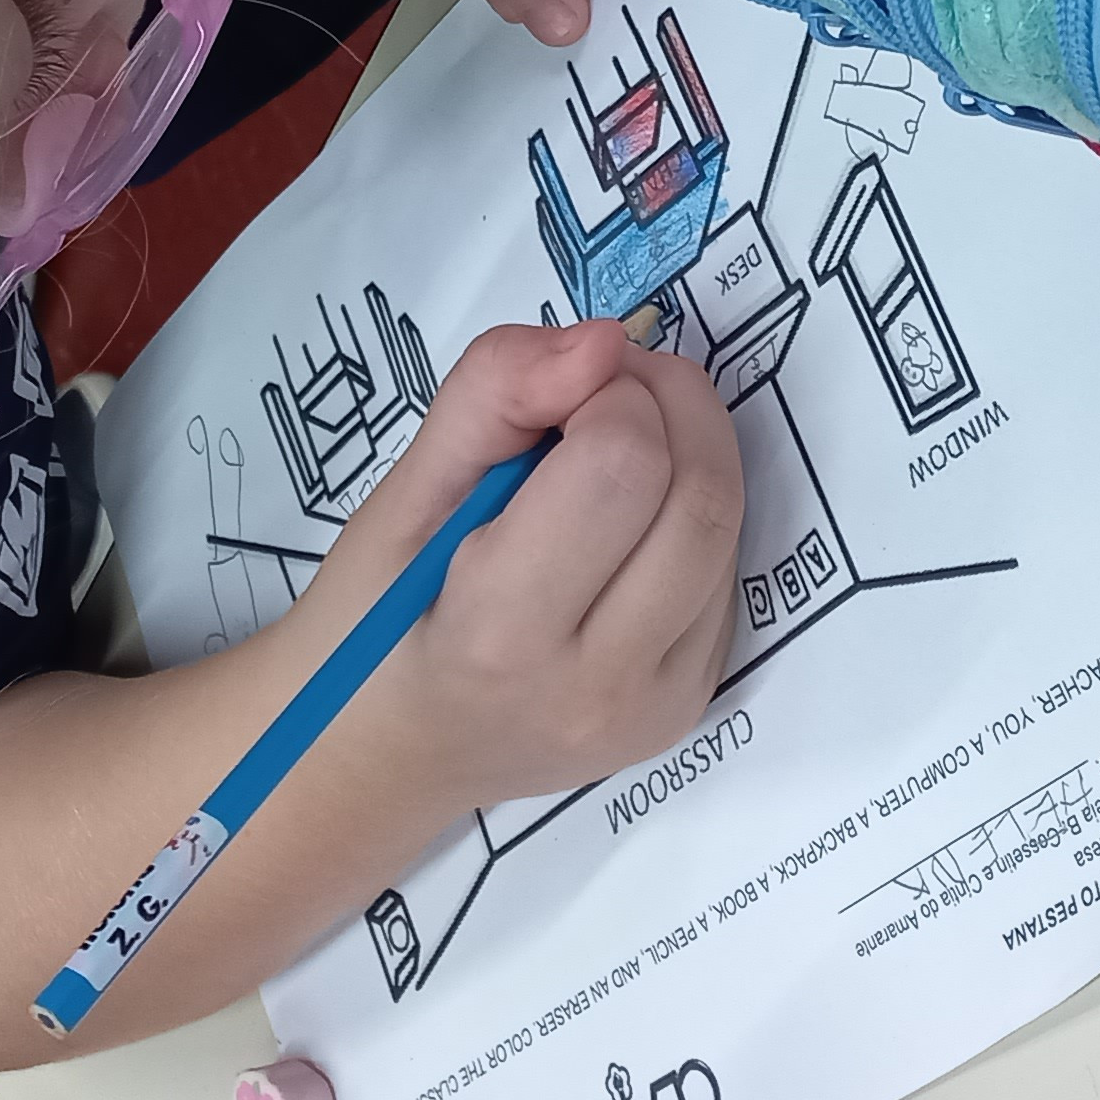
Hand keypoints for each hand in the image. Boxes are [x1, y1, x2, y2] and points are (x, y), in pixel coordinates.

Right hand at [348, 320, 739, 808]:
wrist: (384, 758)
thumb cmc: (371, 625)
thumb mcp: (398, 497)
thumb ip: (491, 396)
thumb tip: (605, 341)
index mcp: (501, 634)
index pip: (620, 464)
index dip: (602, 391)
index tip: (550, 398)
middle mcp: (598, 686)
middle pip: (699, 494)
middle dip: (666, 404)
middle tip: (596, 396)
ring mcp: (656, 707)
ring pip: (729, 528)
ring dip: (688, 454)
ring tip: (605, 453)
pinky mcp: (690, 707)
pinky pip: (726, 574)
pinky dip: (688, 516)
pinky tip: (623, 526)